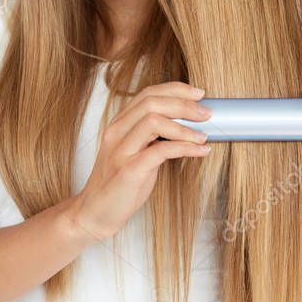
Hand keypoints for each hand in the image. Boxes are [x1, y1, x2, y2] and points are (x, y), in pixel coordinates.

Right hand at [67, 82, 212, 242]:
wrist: (95, 211)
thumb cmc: (119, 183)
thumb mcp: (135, 152)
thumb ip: (153, 137)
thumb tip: (188, 125)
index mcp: (119, 124)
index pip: (148, 94)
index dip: (176, 90)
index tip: (199, 94)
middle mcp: (117, 132)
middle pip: (152, 103)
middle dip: (184, 104)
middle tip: (206, 114)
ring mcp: (121, 151)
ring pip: (153, 121)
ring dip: (185, 126)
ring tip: (203, 135)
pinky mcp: (129, 170)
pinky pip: (160, 151)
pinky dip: (185, 147)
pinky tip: (200, 151)